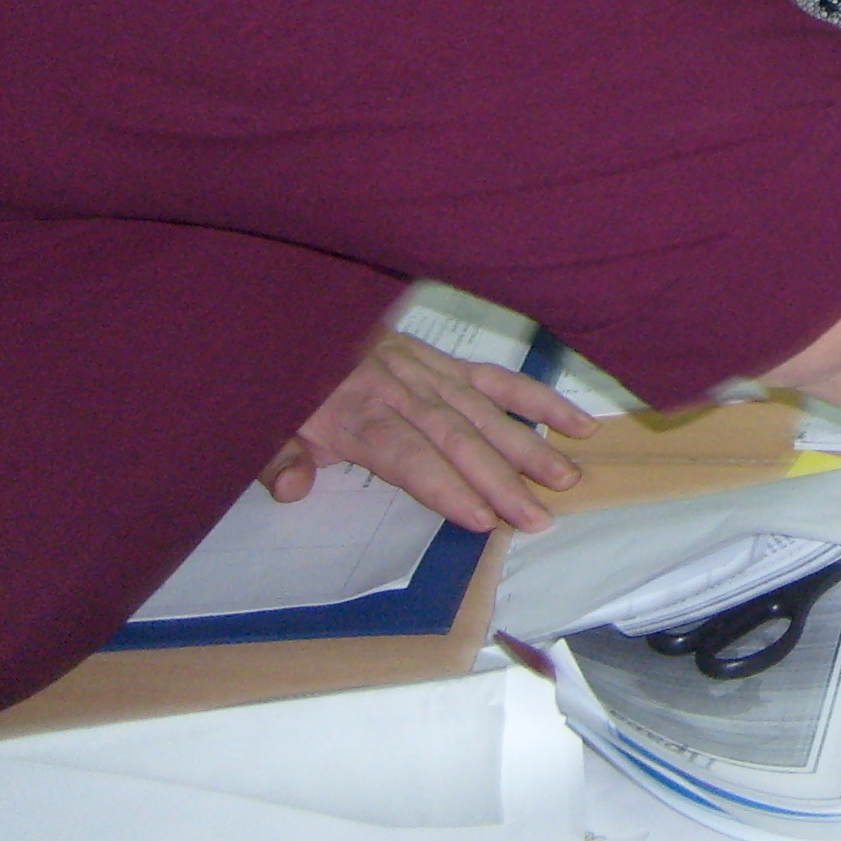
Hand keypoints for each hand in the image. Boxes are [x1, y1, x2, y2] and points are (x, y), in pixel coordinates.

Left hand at [263, 330, 596, 533]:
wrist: (297, 322)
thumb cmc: (290, 391)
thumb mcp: (266, 428)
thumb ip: (279, 460)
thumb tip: (293, 488)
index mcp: (358, 415)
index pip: (409, 457)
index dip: (445, 487)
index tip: (482, 519)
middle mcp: (403, 391)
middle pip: (458, 439)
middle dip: (500, 480)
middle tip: (538, 517)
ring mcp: (431, 372)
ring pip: (486, 410)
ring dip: (529, 445)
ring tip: (565, 478)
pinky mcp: (448, 361)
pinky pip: (499, 379)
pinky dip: (538, 399)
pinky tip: (574, 423)